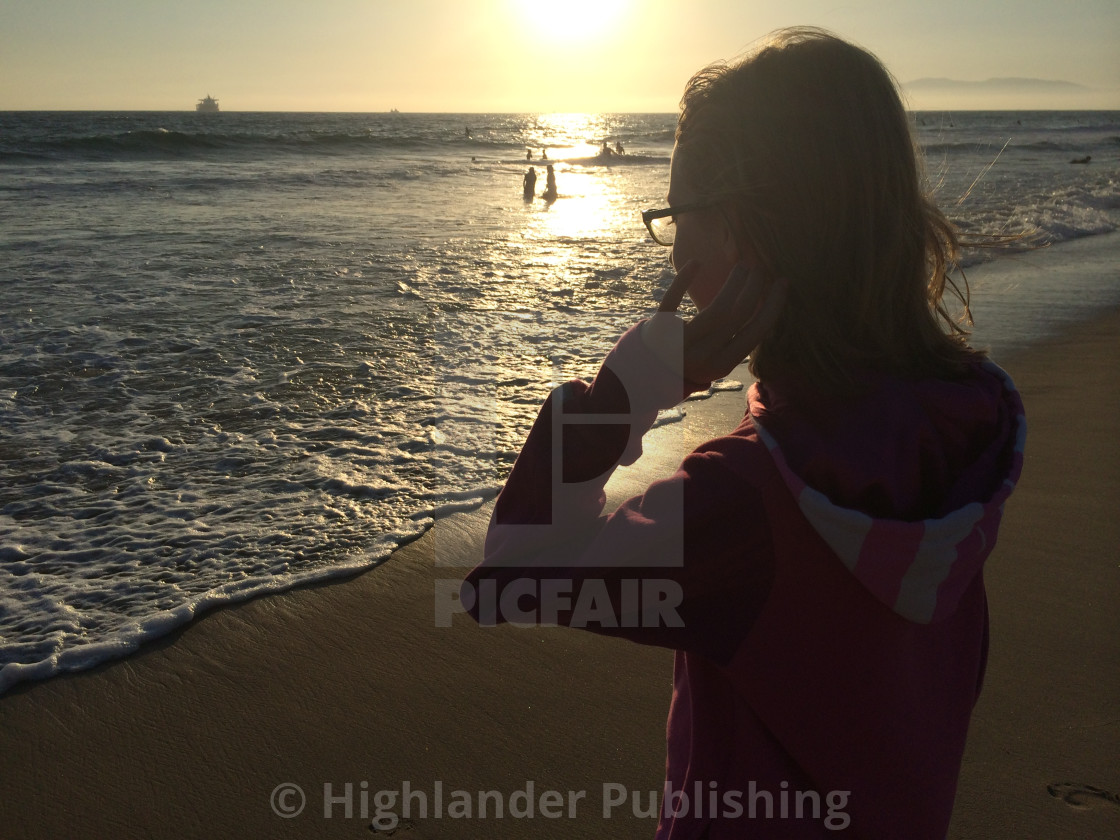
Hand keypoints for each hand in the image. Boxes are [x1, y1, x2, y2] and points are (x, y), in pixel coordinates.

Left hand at [658, 260, 786, 383]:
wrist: (650, 370)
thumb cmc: (693, 356)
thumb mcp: (718, 356)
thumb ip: (739, 337)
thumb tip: (768, 303)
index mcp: (721, 365)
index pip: (755, 333)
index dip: (773, 306)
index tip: (783, 282)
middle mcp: (702, 357)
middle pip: (736, 317)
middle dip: (753, 290)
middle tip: (760, 269)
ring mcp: (679, 344)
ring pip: (714, 311)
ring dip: (732, 284)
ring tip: (742, 266)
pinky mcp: (657, 329)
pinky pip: (672, 301)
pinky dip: (683, 281)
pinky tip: (696, 263)